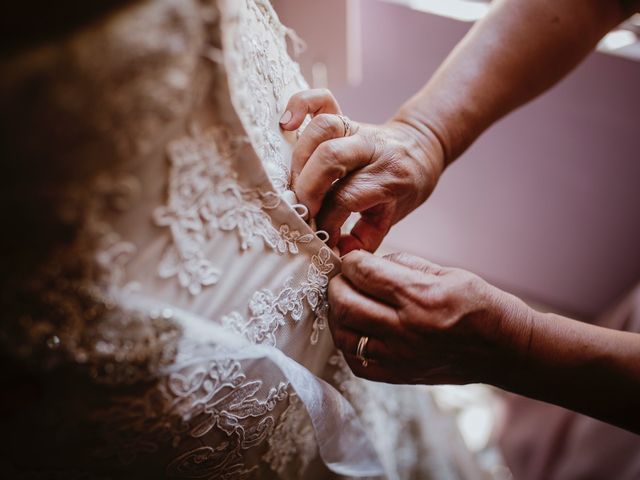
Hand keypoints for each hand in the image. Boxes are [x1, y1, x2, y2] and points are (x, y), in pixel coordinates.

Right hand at [280, 89, 444, 253]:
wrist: (422, 147)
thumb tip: (336, 254)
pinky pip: (321, 100)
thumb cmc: (405, 187)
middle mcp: (373, 149)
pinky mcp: (346, 116)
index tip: (320, 237)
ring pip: (323, 129)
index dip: (327, 220)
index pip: (347, 197)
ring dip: (300, 157)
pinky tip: (287, 125)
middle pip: (331, 159)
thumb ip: (365, 239)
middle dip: (308, 189)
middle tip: (302, 211)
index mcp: (389, 177)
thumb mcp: (393, 217)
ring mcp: (358, 128)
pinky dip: (300, 105)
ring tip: (295, 183)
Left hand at [327, 250, 533, 384]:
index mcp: (421, 296)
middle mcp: (406, 329)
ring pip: (344, 334)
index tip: (353, 259)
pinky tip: (357, 330)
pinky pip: (356, 362)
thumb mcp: (446, 272)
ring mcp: (400, 356)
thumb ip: (403, 265)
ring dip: (337, 314)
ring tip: (345, 303)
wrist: (504, 349)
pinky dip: (349, 343)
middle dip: (336, 285)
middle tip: (342, 279)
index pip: (365, 273)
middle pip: (346, 304)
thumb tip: (370, 263)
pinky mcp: (398, 376)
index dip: (352, 261)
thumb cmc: (479, 305)